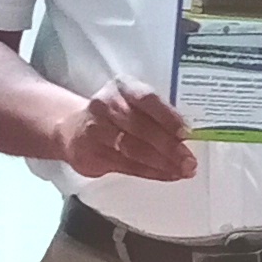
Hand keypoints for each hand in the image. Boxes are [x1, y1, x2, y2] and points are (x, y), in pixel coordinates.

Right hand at [62, 77, 198, 182]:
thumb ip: (156, 114)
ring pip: (134, 149)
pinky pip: (126, 165)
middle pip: (141, 127)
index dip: (168, 116)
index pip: (147, 99)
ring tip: (183, 171)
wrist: (72, 129)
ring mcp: (95, 129)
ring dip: (162, 163)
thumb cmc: (115, 116)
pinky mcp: (91, 153)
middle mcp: (106, 104)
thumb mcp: (132, 104)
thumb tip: (190, 136)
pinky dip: (150, 172)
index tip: (187, 133)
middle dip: (169, 147)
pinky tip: (167, 175)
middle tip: (190, 161)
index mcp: (122, 87)